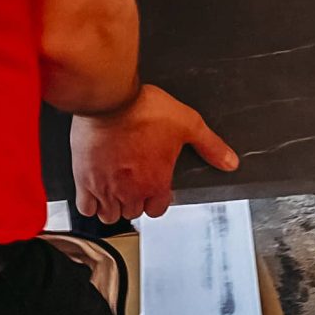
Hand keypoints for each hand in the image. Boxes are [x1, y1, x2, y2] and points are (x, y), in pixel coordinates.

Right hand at [71, 86, 241, 223]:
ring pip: (109, 215)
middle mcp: (131, 190)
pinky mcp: (84, 179)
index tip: (153, 185)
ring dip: (113, 205)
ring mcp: (106, 187)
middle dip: (134, 200)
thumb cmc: (144, 109)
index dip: (156, 198)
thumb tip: (229, 161)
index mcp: (156, 181)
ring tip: (114, 188)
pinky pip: (86, 207)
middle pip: (133, 212)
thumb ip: (210, 146)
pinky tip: (95, 190)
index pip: (158, 209)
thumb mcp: (188, 123)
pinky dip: (91, 203)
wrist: (110, 99)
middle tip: (133, 181)